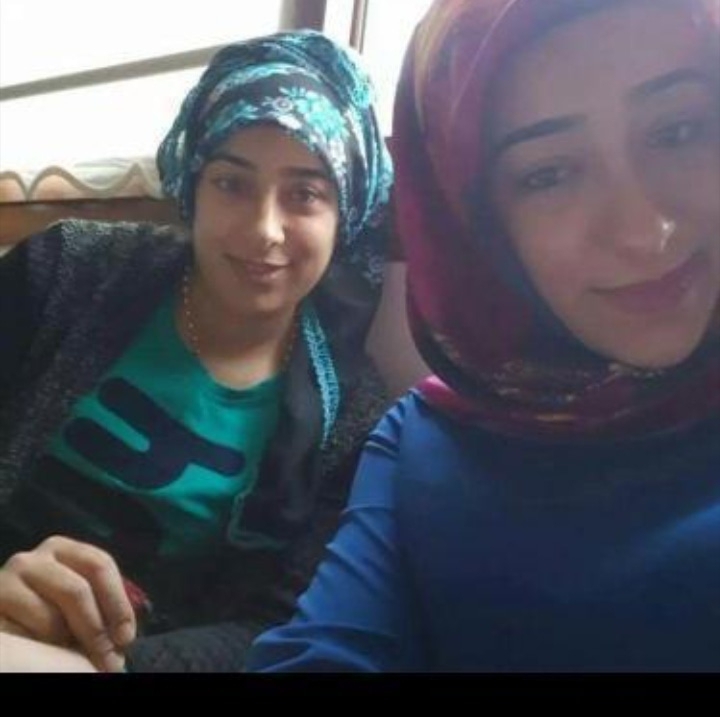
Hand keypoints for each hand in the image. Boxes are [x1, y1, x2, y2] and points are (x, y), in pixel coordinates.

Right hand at [0, 536, 135, 671]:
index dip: (118, 603)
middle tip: (106, 658)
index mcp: (62, 550)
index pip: (99, 565)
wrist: (7, 621)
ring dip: (67, 644)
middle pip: (77, 591)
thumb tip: (122, 639)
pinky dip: (39, 650)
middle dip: (96, 630)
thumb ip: (102, 607)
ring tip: (72, 655)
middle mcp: (32, 559)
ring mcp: (6, 582)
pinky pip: (22, 637)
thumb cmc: (49, 610)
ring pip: (50, 619)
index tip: (125, 637)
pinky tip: (42, 654)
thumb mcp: (78, 600)